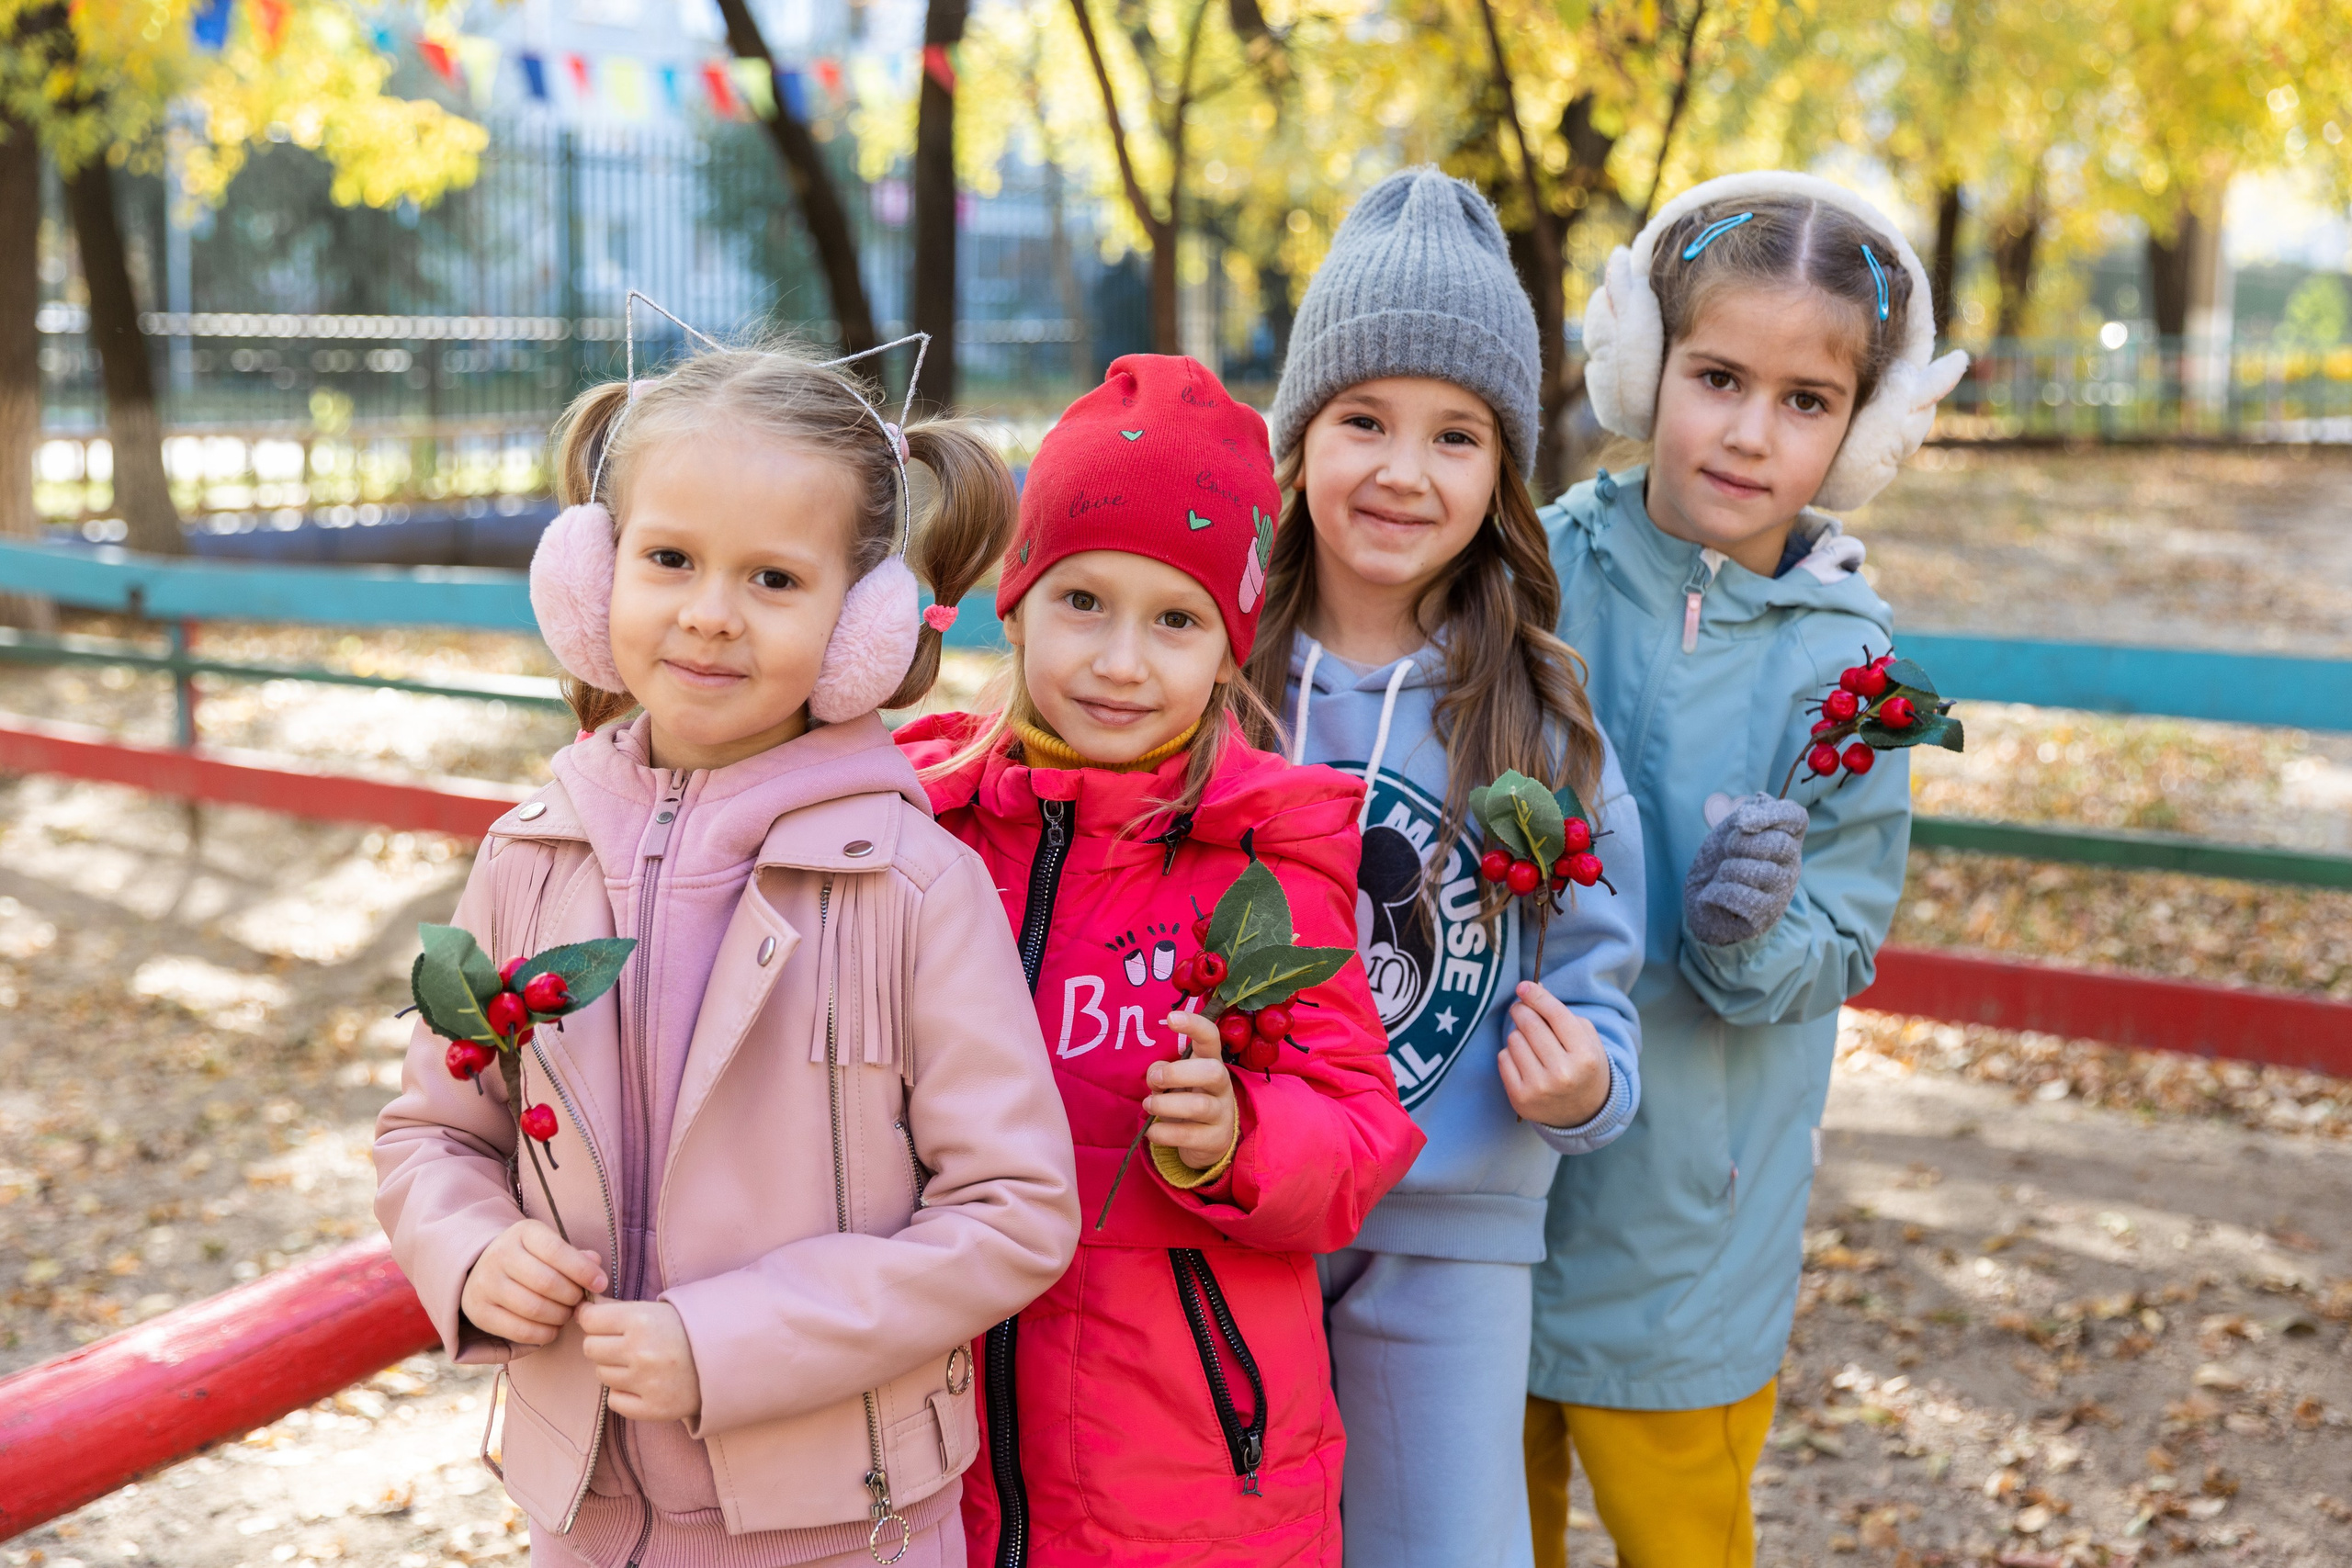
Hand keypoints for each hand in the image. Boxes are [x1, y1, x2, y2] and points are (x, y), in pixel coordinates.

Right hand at [460, 1219, 605, 1347]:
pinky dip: (544, 1334)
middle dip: (572, 1297)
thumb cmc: (530, 1258)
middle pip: (547, 1282)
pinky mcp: (479, 1311)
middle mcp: (499, 1255)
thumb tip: (595, 1263)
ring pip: (534, 1308)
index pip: (556, 1250)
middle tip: (580, 1302)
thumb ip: (574, 1256)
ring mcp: (486, 1284)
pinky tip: (553, 1328)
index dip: (583, 1270)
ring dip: (560, 1317)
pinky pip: (519, 1330)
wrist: (483, 1269)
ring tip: (567, 1314)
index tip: (600, 1284)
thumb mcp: (551, 1247)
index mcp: (522, 1233)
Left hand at [579, 1299, 701, 1422]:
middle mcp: (640, 1352)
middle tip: (621, 1344)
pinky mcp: (652, 1408)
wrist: (727, 1360)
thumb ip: (619, 1310)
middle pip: (590, 1348)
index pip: (590, 1320)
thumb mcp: (658, 1310)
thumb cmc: (689, 1330)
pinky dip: (624, 1393)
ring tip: (639, 1363)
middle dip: (601, 1344)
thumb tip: (583, 1310)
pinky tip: (642, 1383)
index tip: (599, 1322)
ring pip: (601, 1374)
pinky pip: (615, 1401)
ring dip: (614, 1368)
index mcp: (641, 1321)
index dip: (592, 1319)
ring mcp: (645, 1383)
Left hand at [1147, 1011, 1238, 1170]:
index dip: (1194, 1025)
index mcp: (1211, 1062)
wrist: (1209, 1141)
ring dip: (1164, 1105)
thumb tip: (1155, 1077)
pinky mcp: (1215, 1140)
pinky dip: (1163, 1133)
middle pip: (1212, 1071)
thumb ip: (1162, 1072)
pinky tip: (1153, 1131)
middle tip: (1155, 1080)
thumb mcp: (1175, 1081)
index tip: (1172, 1018)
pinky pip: (1188, 1135)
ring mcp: (1222, 1113)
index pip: (1211, 1037)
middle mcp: (1222, 1085)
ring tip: (1149, 1105)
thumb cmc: (1187, 1099)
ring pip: (1199, 1106)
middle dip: (1177, 1073)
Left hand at [1498, 982, 1610, 1127]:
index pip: (1555, 1014)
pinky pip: (1503, 1058)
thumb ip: (1562, 1014)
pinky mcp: (1520, 1098)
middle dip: (1522, 1010)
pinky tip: (1525, 1062)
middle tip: (1521, 1009)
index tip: (1523, 986)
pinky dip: (1510, 1055)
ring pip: (1514, 1040)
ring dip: (1519, 1036)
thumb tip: (1531, 989)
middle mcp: (1563, 1073)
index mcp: (1585, 1056)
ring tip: (1532, 1045)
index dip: (1536, 996)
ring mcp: (1540, 1088)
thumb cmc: (1584, 1067)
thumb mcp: (1587, 1040)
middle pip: (1530, 1025)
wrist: (1585, 1112)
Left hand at [1683, 794, 1807, 947]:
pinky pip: (1745, 898)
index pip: (1797, 817)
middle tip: (1726, 852)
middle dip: (1741, 844)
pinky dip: (1720, 893)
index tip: (1742, 822)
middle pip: (1781, 844)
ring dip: (1728, 870)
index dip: (1772, 814)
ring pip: (1762, 872)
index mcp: (1784, 840)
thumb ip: (1746, 814)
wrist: (1698, 901)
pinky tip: (1715, 893)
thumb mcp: (1727, 832)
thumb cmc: (1717, 864)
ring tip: (1720, 876)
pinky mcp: (1766, 916)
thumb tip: (1762, 799)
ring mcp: (1781, 893)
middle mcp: (1790, 866)